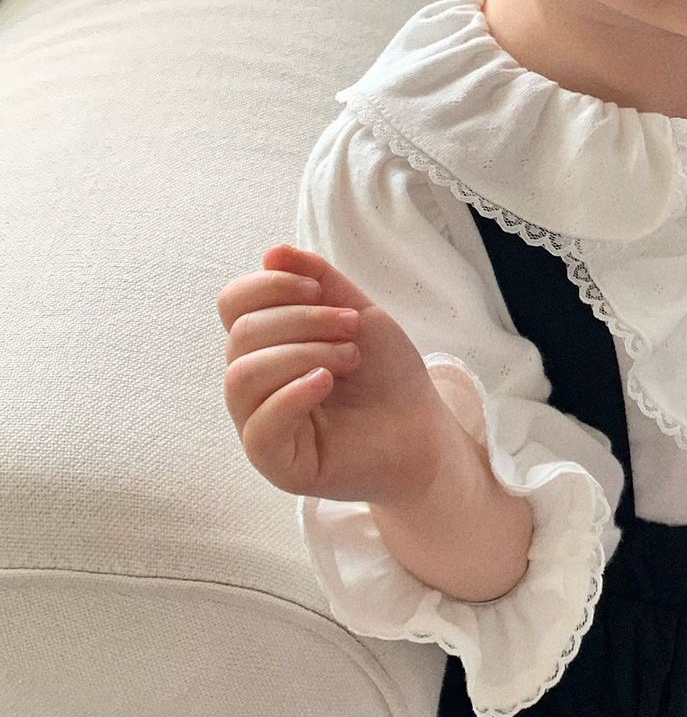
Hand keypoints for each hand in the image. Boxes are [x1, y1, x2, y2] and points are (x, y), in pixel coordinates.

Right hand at [217, 242, 460, 504]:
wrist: (424, 427)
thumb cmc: (387, 375)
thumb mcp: (356, 313)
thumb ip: (318, 281)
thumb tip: (273, 253)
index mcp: (265, 345)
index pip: (233, 304)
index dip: (270, 286)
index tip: (319, 290)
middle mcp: (253, 384)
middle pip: (242, 335)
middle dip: (303, 320)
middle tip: (353, 329)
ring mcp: (260, 425)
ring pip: (244, 376)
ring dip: (304, 353)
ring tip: (349, 358)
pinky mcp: (277, 463)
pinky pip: (259, 427)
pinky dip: (292, 395)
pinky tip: (326, 382)